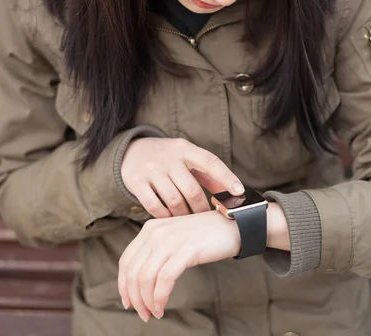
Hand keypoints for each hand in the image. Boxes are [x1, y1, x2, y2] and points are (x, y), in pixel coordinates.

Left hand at [118, 210, 239, 321]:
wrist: (234, 225)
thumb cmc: (206, 236)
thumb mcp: (174, 237)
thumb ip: (157, 251)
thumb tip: (143, 280)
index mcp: (150, 229)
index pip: (126, 261)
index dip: (123, 285)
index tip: (129, 302)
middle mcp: (156, 233)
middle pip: (133, 271)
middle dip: (134, 297)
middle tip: (143, 313)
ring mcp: (170, 240)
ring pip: (145, 277)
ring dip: (147, 301)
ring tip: (154, 313)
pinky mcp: (186, 250)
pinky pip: (165, 279)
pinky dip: (160, 297)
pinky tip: (162, 306)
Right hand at [121, 138, 243, 217]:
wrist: (131, 151)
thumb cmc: (168, 159)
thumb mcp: (187, 158)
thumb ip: (208, 175)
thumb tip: (233, 193)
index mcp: (185, 149)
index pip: (210, 161)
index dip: (226, 177)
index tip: (239, 191)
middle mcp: (169, 157)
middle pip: (192, 189)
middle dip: (201, 208)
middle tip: (205, 218)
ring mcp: (151, 170)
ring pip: (174, 200)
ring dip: (184, 215)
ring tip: (188, 220)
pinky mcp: (136, 182)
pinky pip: (154, 206)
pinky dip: (165, 217)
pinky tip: (171, 219)